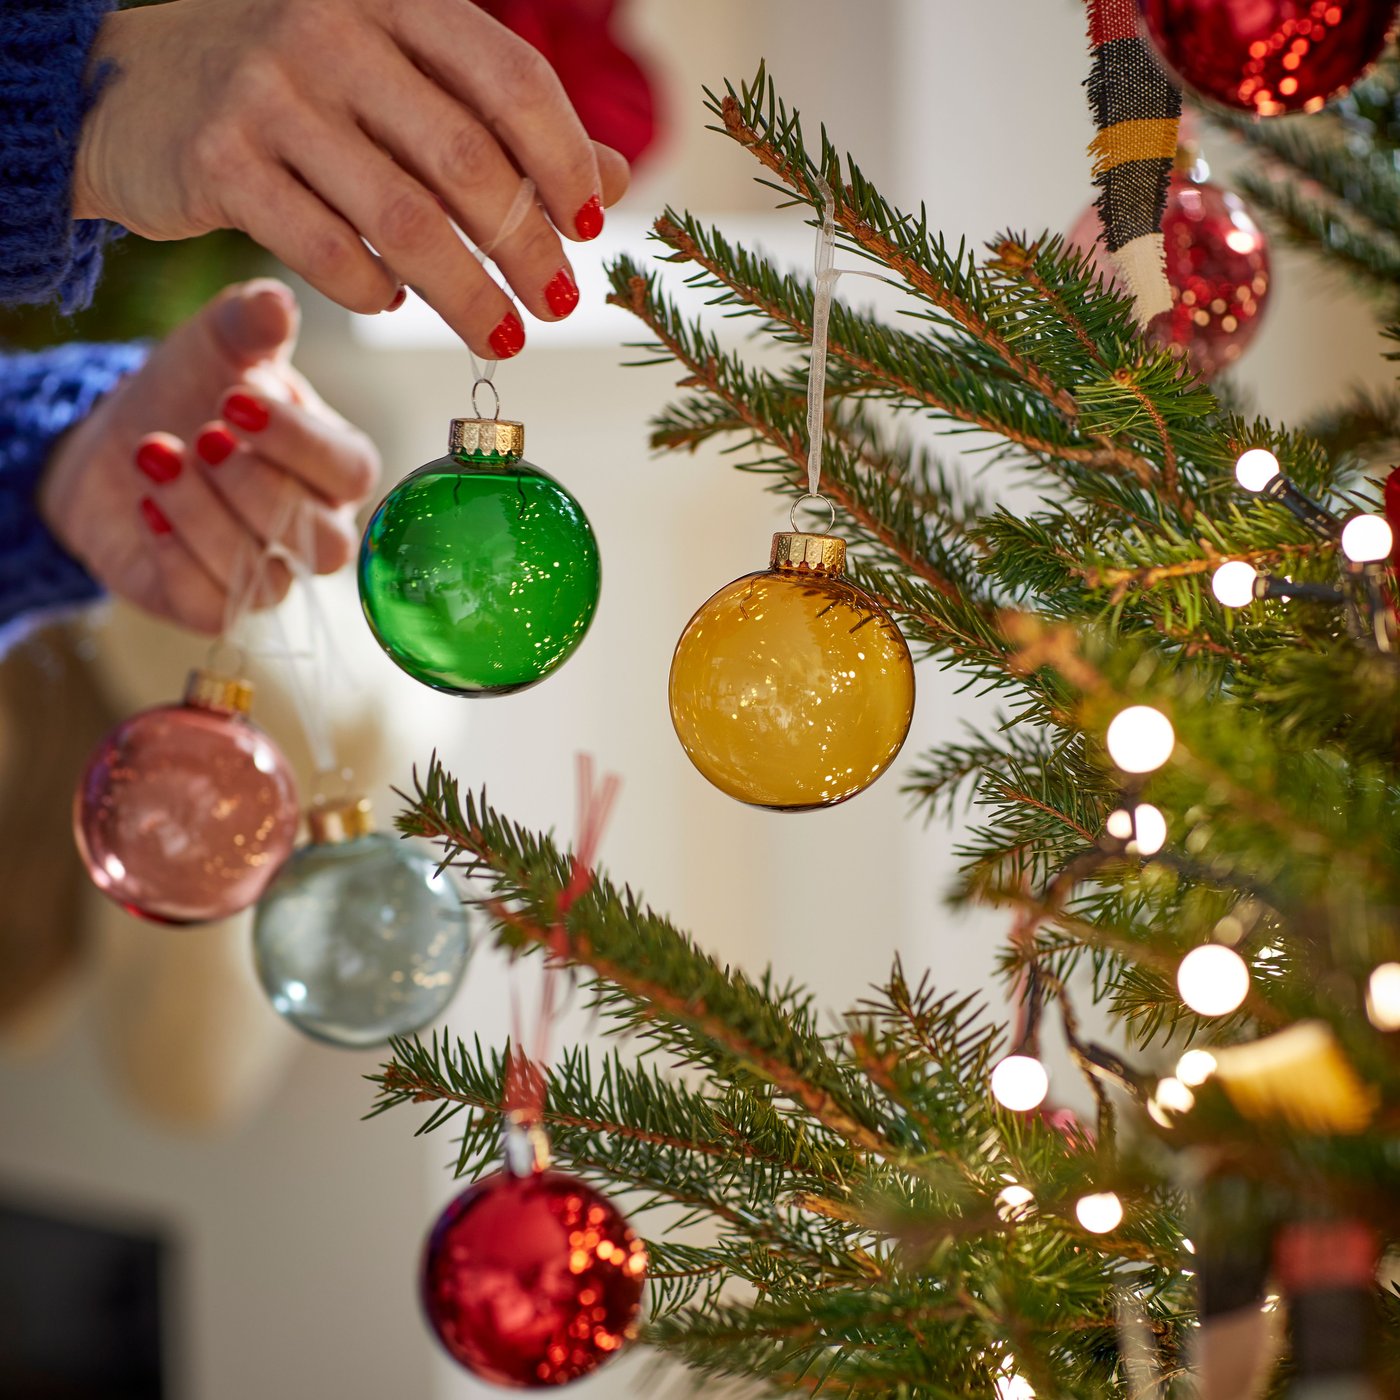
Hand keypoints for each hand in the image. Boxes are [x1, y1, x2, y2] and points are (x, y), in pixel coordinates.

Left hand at [38, 279, 379, 634]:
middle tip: (201, 435)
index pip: (351, 471)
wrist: (116, 442)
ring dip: (204, 515)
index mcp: (336, 466)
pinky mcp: (213, 605)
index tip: (237, 400)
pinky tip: (146, 507)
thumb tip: (278, 300)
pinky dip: (175, 554)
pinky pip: (212, 605)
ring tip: (153, 455)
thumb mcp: (218, 344)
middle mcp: (316, 529)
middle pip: (320, 541)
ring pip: (266, 577)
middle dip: (254, 486)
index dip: (299, 442)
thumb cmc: (191, 391)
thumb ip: (250, 324)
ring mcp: (269, 574)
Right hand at [73, 0, 631, 357]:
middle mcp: (330, 27)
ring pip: (404, 221)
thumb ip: (497, 119)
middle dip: (525, 246)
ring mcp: (268, 92)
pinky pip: (329, 253)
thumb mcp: (397, 76)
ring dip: (467, 294)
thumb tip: (608, 179)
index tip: (588, 225)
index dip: (565, 160)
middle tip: (556, 303)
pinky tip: (395, 303)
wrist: (132, 87)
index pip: (511, 79)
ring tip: (503, 336)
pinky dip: (376, 292)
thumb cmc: (297, 88)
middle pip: (467, 160)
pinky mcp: (219, 163)